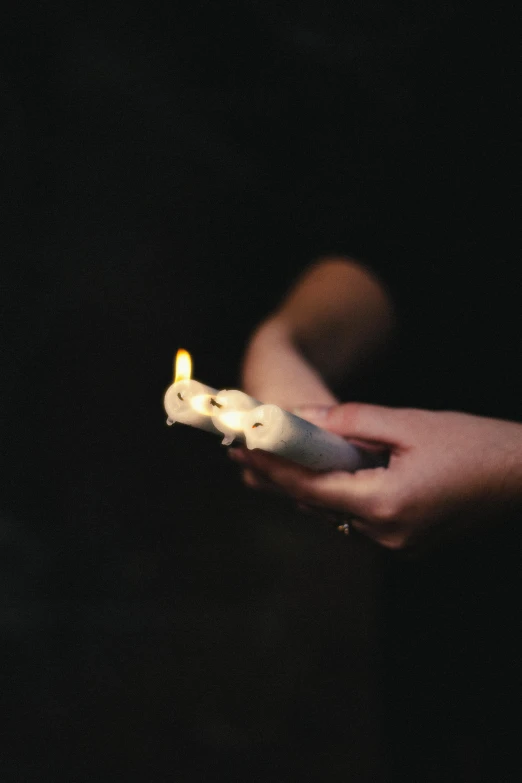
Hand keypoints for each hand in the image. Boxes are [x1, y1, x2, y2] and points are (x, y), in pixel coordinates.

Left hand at [230, 404, 521, 549]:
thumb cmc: (474, 445)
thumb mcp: (409, 423)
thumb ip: (350, 422)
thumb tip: (302, 419)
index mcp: (385, 505)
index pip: (310, 489)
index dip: (271, 468)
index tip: (240, 448)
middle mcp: (386, 535)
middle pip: (316, 506)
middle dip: (279, 478)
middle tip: (243, 454)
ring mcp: (398, 545)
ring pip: (334, 514)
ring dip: (304, 489)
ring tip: (268, 462)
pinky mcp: (407, 542)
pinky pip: (356, 519)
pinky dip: (333, 497)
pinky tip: (317, 476)